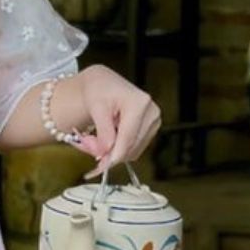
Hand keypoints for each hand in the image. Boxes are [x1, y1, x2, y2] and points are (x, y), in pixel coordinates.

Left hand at [71, 65, 162, 179]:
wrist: (104, 83)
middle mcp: (151, 112)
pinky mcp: (152, 128)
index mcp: (140, 103)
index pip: (128, 138)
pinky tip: (112, 138)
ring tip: (100, 141)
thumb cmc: (100, 89)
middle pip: (132, 146)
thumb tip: (106, 151)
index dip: (114, 155)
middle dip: (112, 155)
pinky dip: (122, 148)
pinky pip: (136, 147)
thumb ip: (103, 131)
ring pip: (134, 150)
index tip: (102, 166)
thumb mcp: (96, 107)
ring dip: (116, 152)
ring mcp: (154, 120)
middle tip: (95, 156)